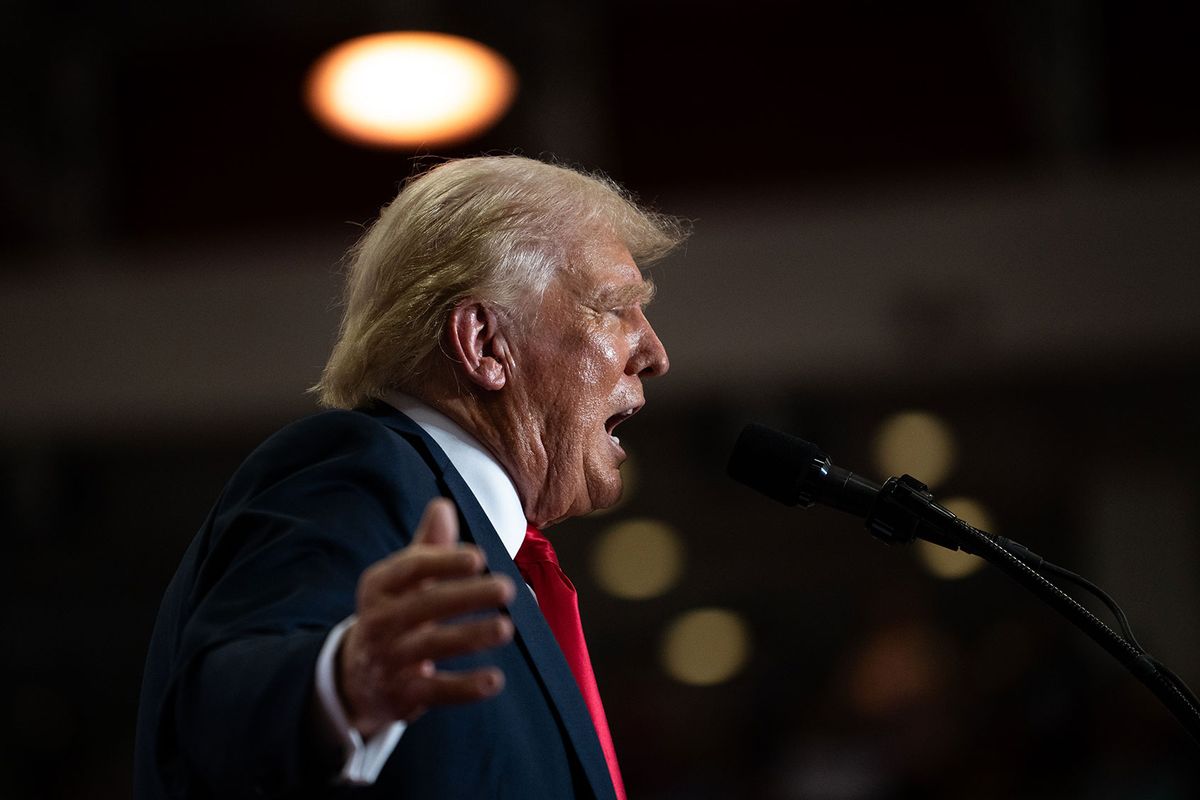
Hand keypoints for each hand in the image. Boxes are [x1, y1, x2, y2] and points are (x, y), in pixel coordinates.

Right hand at [337, 497, 515, 736]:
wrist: (357, 677)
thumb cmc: (395, 614)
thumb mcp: (403, 581)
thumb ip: (427, 547)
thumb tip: (443, 505)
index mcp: (379, 586)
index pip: (410, 569)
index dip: (443, 562)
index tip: (478, 558)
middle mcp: (378, 621)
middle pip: (424, 605)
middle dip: (466, 596)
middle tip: (507, 587)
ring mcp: (388, 659)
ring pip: (431, 646)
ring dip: (470, 636)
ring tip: (506, 628)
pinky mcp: (401, 695)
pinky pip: (435, 691)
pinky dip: (464, 687)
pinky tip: (494, 680)